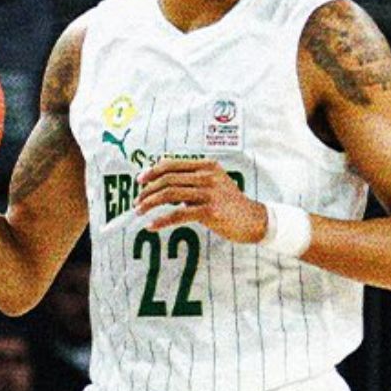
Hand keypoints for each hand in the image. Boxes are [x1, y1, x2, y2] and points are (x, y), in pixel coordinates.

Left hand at [134, 158, 267, 241]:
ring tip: (140, 212)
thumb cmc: (229, 203)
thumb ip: (193, 179)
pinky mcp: (210, 211)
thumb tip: (162, 184)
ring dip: (150, 203)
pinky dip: (161, 220)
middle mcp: (208, 175)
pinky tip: (151, 226)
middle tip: (137, 202)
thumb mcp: (214, 183)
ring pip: (170, 194)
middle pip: (168, 179)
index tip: (139, 181)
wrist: (254, 220)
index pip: (172, 164)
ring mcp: (209, 193)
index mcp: (207, 165)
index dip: (152, 171)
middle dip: (147, 190)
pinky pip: (178, 214)